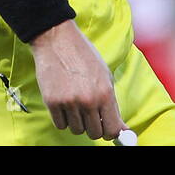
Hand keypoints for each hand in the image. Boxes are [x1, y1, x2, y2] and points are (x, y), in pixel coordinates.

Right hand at [31, 19, 126, 140]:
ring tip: (76, 103)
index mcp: (105, 93)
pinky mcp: (52, 102)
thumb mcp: (105, 76)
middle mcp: (88, 100)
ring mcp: (69, 102)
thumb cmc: (83, 56)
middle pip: (94, 133)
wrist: (57, 41)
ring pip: (77, 130)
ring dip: (77, 121)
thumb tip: (122, 130)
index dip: (111, 133)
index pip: (112, 130)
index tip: (107, 130)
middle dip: (94, 127)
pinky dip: (63, 118)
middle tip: (90, 115)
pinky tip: (64, 103)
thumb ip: (112, 104)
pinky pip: (60, 124)